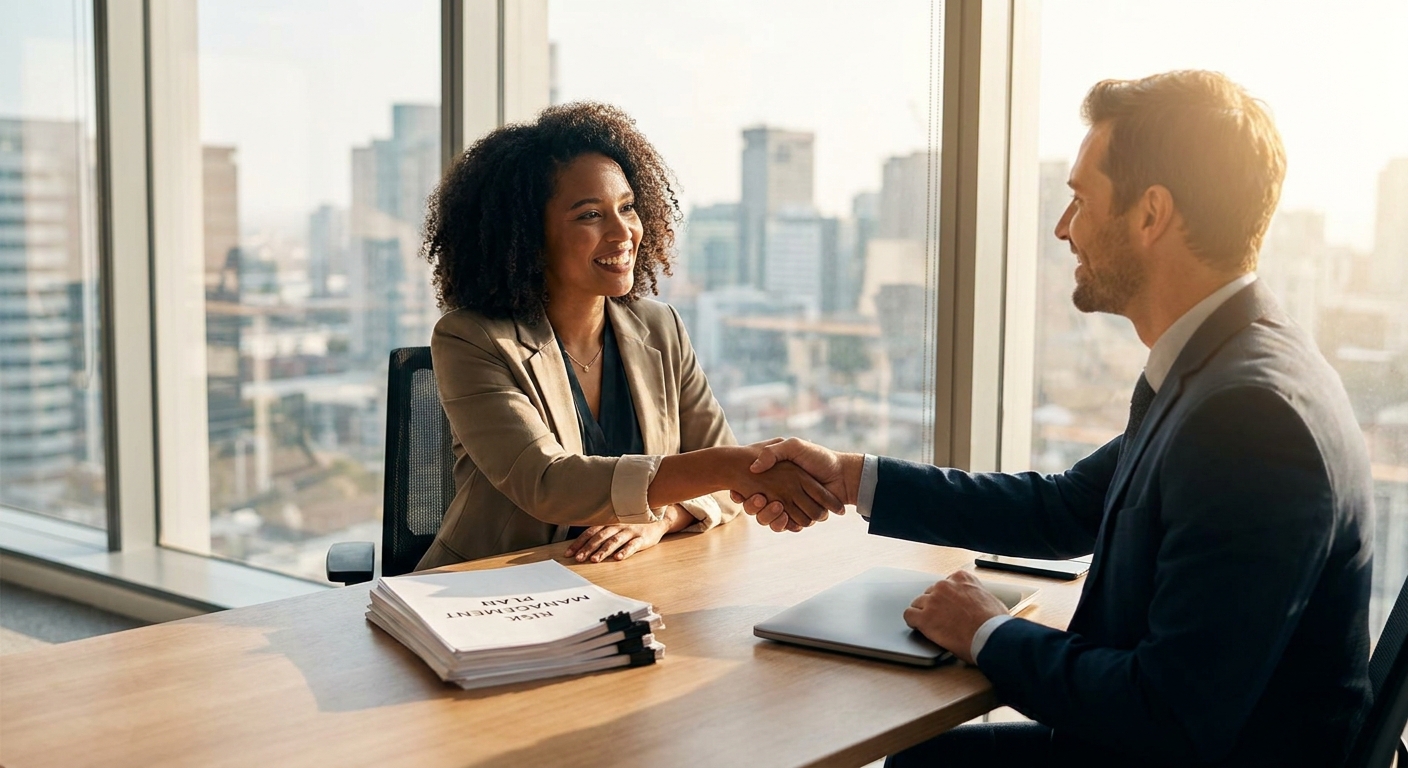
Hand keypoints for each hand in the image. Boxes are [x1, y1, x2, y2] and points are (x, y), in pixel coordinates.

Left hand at [565, 504, 691, 561]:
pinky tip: (618, 558)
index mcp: (609, 521)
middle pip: (600, 537)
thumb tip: (582, 542)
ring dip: (603, 551)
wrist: (659, 517)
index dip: (579, 542)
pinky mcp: (642, 538)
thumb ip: (602, 529)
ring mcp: (630, 531)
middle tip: (578, 558)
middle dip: (588, 548)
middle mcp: (618, 525)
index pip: (590, 531)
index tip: (569, 553)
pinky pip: (633, 545)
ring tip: (594, 560)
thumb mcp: (617, 522)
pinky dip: (625, 551)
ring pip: (614, 541)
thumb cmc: (633, 522)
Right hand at [731, 438, 858, 529]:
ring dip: (768, 516)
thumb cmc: (819, 458)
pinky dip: (783, 523)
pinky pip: (784, 526)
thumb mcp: (794, 446)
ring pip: (767, 519)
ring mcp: (789, 507)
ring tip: (776, 506)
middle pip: (755, 507)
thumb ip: (772, 452)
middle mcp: (779, 493)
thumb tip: (753, 467)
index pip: (749, 489)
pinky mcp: (799, 518)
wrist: (843, 475)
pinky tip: (785, 516)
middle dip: (753, 506)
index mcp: (775, 478)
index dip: (741, 494)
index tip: (737, 492)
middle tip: (758, 498)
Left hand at [902, 569, 1008, 664]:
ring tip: (931, 625)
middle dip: (934, 605)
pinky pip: (909, 615)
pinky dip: (912, 622)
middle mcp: (944, 585)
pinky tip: (918, 627)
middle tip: (941, 619)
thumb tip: (976, 601)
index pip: (945, 583)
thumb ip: (976, 594)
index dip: (946, 597)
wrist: (992, 637)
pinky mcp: (924, 618)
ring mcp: (933, 600)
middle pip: (930, 593)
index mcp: (961, 578)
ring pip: (917, 603)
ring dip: (923, 613)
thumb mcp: (990, 598)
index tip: (948, 606)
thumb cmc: (995, 623)